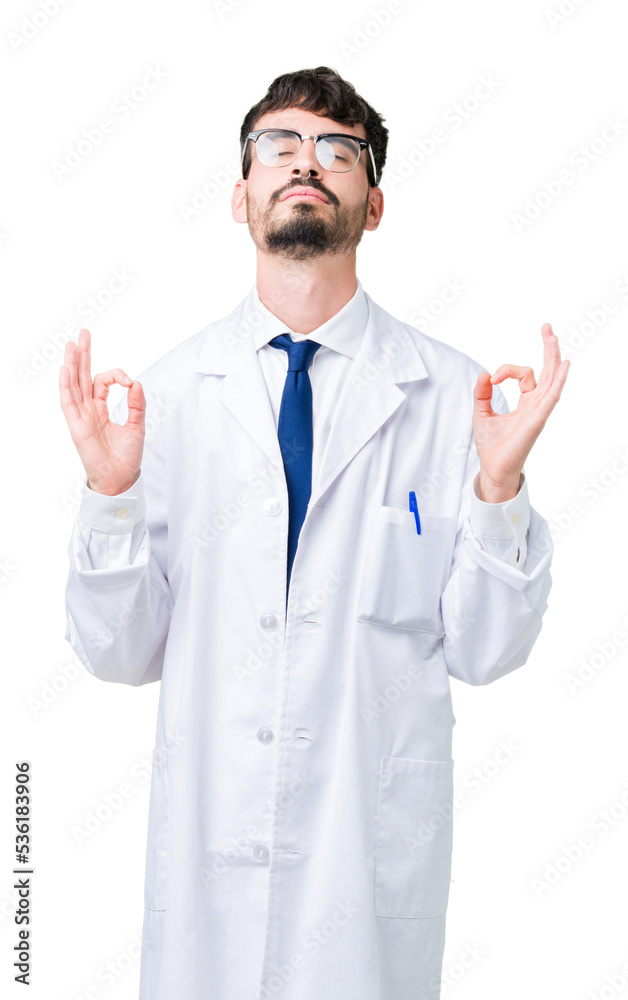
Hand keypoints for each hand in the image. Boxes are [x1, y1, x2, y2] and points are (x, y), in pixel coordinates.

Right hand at [59, 328, 145, 495]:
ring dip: (72, 364)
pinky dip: (67, 385)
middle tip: (83, 334)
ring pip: (73, 384)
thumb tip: (136, 383)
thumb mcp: (137, 426)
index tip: (129, 382)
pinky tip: (66, 369)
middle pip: (82, 376)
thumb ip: (137, 404)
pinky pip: (68, 402)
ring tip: (72, 345)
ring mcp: (81, 416)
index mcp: (101, 409)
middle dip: (83, 355)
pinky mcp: (77, 425)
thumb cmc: (126, 457)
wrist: (121, 478)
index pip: (102, 382)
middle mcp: (88, 409)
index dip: (116, 375)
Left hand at [472, 323, 569, 502]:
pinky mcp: (537, 420)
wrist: (493, 468)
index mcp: (527, 402)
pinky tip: (564, 365)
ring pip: (551, 379)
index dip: (507, 370)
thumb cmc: (492, 446)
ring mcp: (539, 411)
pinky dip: (558, 380)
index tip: (491, 379)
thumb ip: (482, 394)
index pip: (525, 375)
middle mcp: (536, 404)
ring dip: (552, 357)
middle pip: (548, 371)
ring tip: (552, 337)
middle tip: (546, 327)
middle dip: (548, 349)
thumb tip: (483, 375)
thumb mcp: (481, 413)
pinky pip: (551, 396)